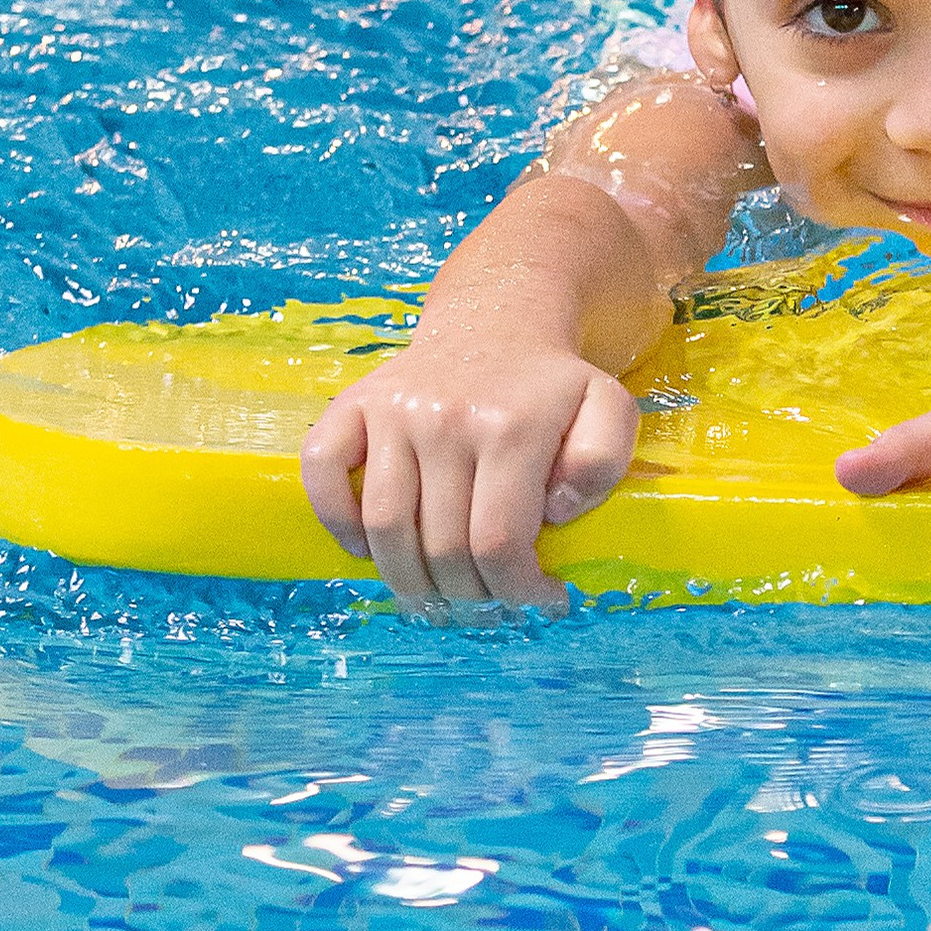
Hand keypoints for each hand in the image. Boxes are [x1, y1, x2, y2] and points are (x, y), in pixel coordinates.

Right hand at [299, 342, 637, 609]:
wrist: (496, 320)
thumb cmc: (551, 385)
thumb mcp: (608, 409)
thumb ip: (601, 461)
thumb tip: (553, 510)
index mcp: (510, 427)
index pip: (498, 543)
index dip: (516, 591)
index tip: (537, 604)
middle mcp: (444, 419)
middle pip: (442, 548)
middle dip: (468, 598)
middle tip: (487, 609)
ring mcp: (392, 412)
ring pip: (385, 526)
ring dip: (408, 583)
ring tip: (436, 602)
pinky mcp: (353, 405)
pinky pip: (321, 472)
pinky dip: (336, 522)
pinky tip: (367, 549)